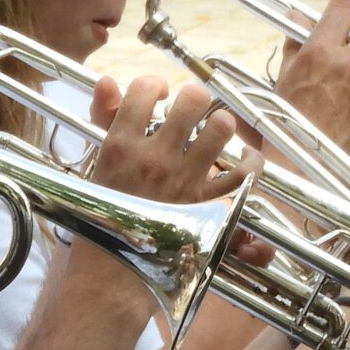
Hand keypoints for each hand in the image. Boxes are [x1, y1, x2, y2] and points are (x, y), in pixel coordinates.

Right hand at [83, 74, 244, 210]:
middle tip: (191, 111)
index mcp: (121, 145)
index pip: (144, 89)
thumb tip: (107, 81)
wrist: (110, 269)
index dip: (155, 85)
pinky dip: (251, 162)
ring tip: (214, 131)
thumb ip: (104, 119)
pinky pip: (244, 173)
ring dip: (221, 124)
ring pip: (221, 127)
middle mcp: (155, 158)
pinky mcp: (207, 205)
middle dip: (195, 98)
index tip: (158, 97)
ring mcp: (183, 181)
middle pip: (193, 99)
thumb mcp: (99, 163)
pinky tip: (245, 157)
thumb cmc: (104, 214)